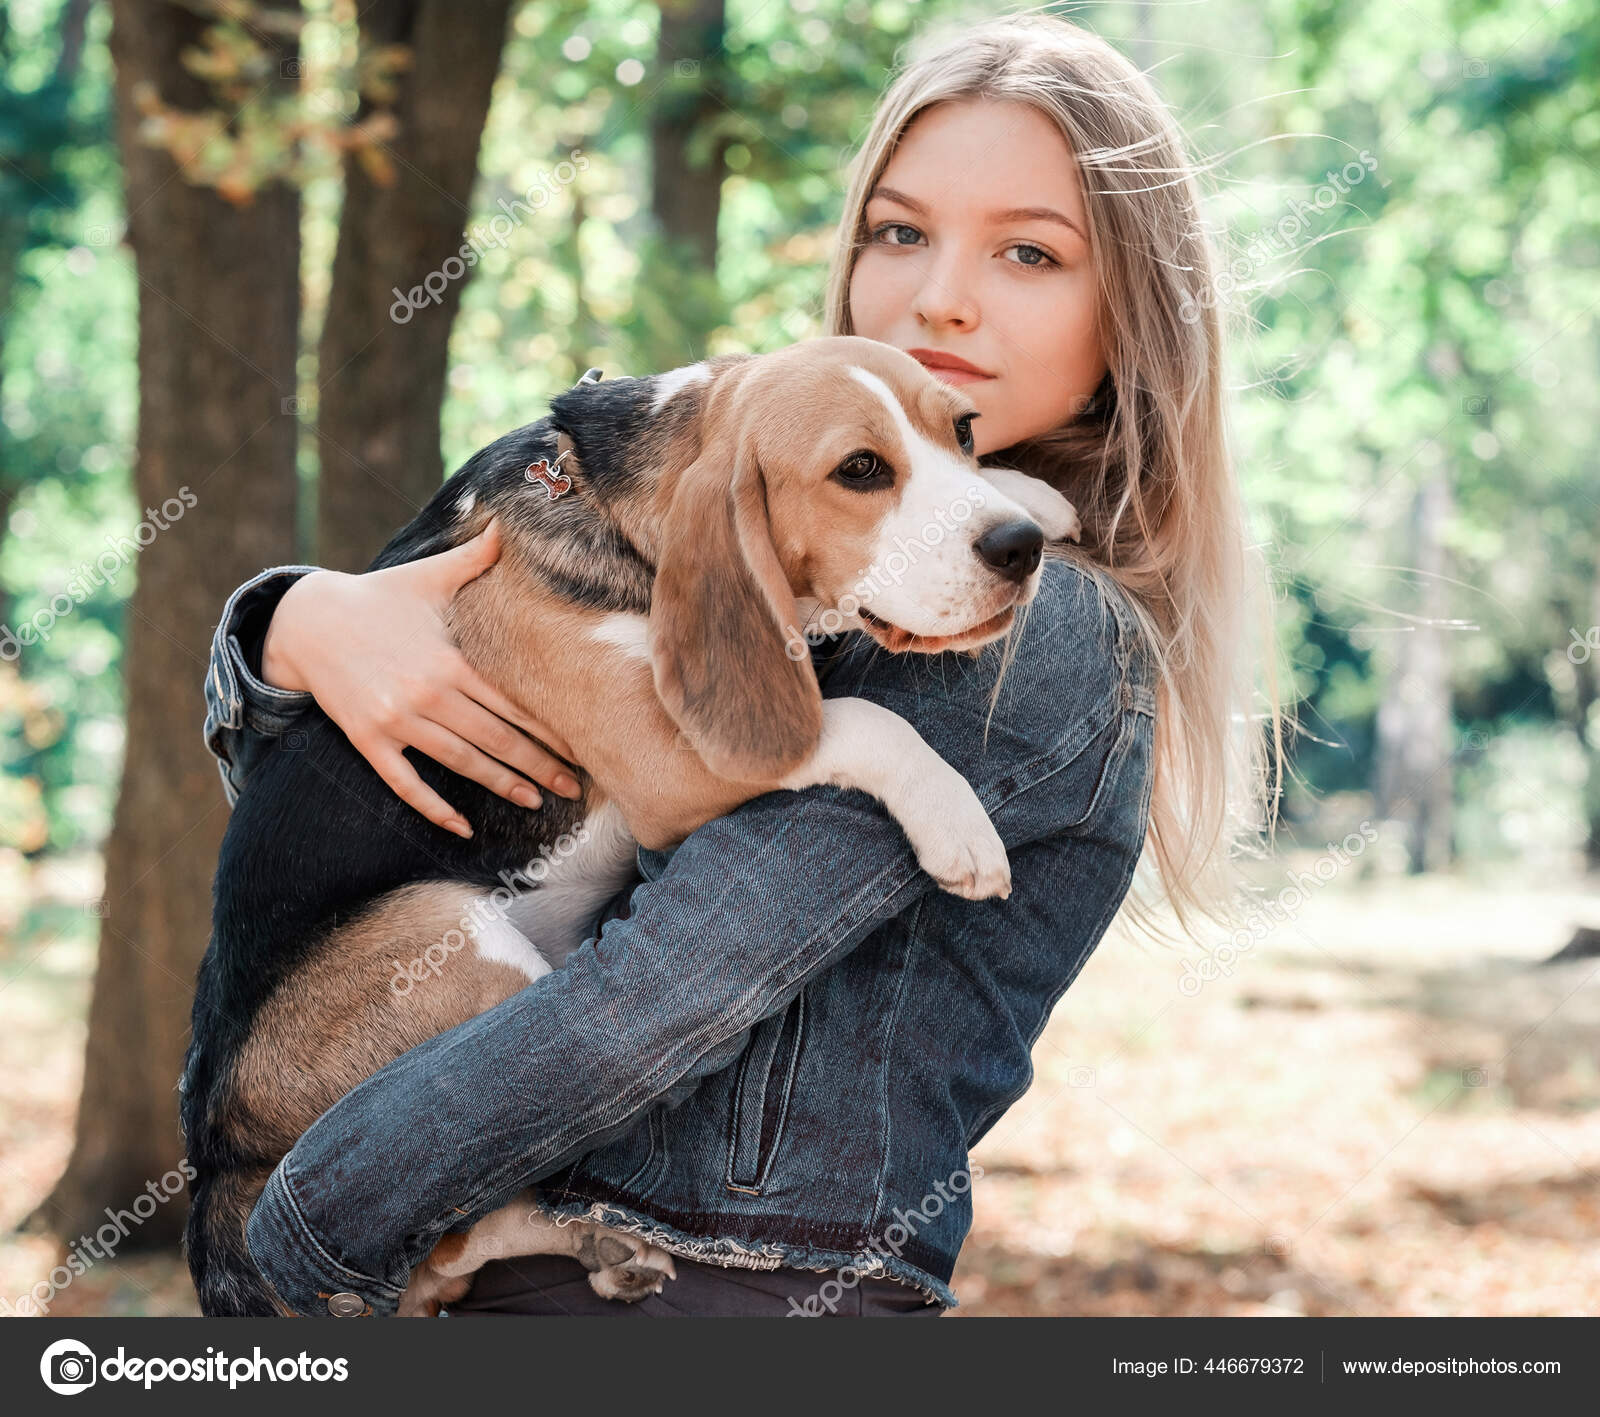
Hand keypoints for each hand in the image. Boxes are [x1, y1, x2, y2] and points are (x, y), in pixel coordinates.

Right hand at [261, 518, 581, 837]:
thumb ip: (475, 556)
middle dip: (540, 765)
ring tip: (537, 800)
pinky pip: (405, 783)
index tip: (582, 745)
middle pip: (497, 738)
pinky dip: (434, 808)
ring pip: (462, 762)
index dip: (549, 728)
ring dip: (502, 785)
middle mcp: (428, 694)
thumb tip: (508, 524)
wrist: (307, 622)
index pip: (512, 702)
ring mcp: (396, 721)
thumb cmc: (379, 597)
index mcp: (451, 660)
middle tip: (575, 787)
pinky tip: (462, 828)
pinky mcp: (369, 740)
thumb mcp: (429, 574)